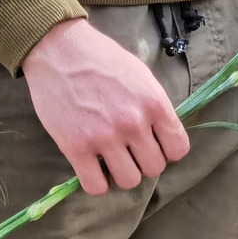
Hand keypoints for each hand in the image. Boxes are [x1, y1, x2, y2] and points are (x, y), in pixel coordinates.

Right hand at [21, 18, 189, 195]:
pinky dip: (96, 184)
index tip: (153, 146)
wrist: (59, 51)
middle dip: (142, 163)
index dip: (166, 151)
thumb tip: (160, 134)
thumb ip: (153, 106)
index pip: (178, 149)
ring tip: (109, 162)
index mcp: (153, 103)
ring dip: (121, 174)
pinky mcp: (76, 148)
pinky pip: (95, 187)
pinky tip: (92, 170)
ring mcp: (104, 138)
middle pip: (153, 168)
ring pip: (128, 181)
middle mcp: (133, 123)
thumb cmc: (101, 59)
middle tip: (128, 152)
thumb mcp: (140, 76)